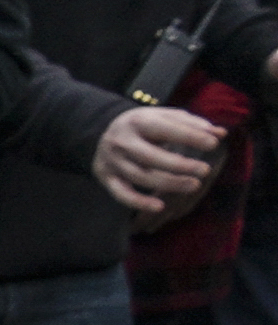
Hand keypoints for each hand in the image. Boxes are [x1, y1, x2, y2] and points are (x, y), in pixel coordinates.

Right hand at [100, 103, 230, 220]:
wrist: (104, 133)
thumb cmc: (145, 126)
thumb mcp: (165, 117)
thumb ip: (193, 124)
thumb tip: (221, 133)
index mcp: (138, 121)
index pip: (166, 129)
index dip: (190, 136)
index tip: (213, 144)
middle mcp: (122, 141)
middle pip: (151, 157)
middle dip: (180, 165)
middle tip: (205, 171)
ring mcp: (112, 161)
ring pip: (141, 177)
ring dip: (169, 183)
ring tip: (194, 185)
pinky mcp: (106, 177)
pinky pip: (121, 194)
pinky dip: (139, 202)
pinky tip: (159, 207)